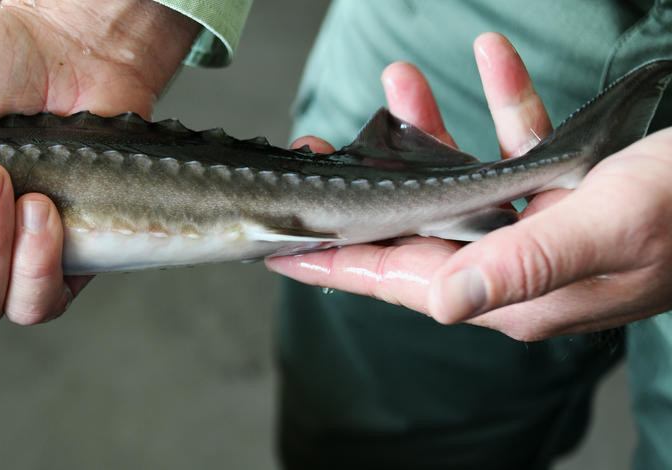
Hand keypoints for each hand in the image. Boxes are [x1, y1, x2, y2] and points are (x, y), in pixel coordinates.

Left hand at [268, 32, 671, 340]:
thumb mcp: (604, 229)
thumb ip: (517, 265)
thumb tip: (437, 302)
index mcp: (510, 293)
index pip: (396, 280)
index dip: (331, 261)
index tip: (274, 246)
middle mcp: (516, 267)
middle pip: (412, 228)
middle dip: (361, 189)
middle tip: (315, 150)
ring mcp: (543, 230)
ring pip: (461, 181)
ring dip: (427, 129)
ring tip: (394, 78)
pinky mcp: (574, 194)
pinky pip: (521, 148)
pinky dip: (501, 104)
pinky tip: (490, 58)